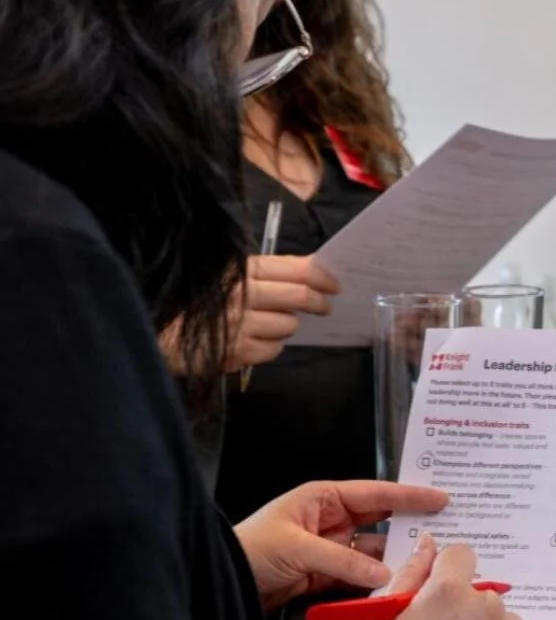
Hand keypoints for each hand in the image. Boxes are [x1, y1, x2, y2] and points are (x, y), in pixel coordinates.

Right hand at [160, 255, 339, 374]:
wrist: (156, 332)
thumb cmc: (196, 302)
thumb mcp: (227, 278)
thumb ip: (264, 274)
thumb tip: (309, 271)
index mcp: (240, 269)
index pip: (295, 268)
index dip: (322, 276)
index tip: (335, 285)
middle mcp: (241, 293)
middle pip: (300, 297)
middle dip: (319, 303)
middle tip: (326, 307)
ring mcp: (240, 323)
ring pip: (289, 326)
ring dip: (285, 327)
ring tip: (266, 325)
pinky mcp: (236, 350)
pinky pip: (273, 350)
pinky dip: (269, 347)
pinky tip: (251, 342)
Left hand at [235, 481, 447, 609]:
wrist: (219, 584)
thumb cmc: (247, 551)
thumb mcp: (297, 549)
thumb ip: (343, 562)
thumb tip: (384, 574)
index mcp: (323, 498)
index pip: (376, 493)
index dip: (410, 496)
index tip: (441, 498)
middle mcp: (330, 520)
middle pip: (380, 522)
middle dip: (409, 527)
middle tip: (443, 532)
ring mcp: (329, 549)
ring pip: (373, 554)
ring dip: (394, 562)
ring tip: (423, 566)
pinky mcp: (325, 577)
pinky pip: (360, 577)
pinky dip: (376, 583)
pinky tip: (395, 587)